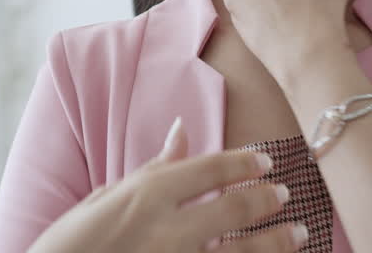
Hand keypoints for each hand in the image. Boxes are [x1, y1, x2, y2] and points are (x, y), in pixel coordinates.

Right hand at [28, 118, 307, 252]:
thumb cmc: (72, 241)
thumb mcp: (106, 196)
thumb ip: (153, 167)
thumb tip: (181, 129)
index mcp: (146, 195)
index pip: (209, 170)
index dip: (243, 165)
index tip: (267, 163)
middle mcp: (166, 229)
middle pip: (233, 211)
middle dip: (266, 203)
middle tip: (286, 197)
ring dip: (274, 243)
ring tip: (299, 233)